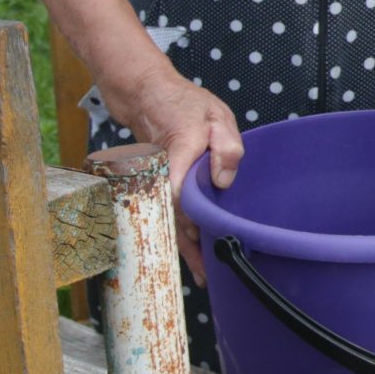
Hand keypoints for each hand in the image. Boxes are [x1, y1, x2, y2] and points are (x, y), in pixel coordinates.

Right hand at [107, 65, 243, 282]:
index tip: (205, 237)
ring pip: (168, 219)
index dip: (192, 216)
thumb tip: (223, 181)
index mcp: (180, 153)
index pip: (181, 191)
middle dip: (190, 246)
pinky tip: (192, 254)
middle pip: (173, 215)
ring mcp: (156, 181)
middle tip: (209, 274)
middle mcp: (163, 172)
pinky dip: (178, 234)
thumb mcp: (217, 115)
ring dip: (185, 247)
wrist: (148, 97)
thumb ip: (226, 145)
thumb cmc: (187, 106)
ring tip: (202, 276)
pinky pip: (167, 213)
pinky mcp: (158, 187)